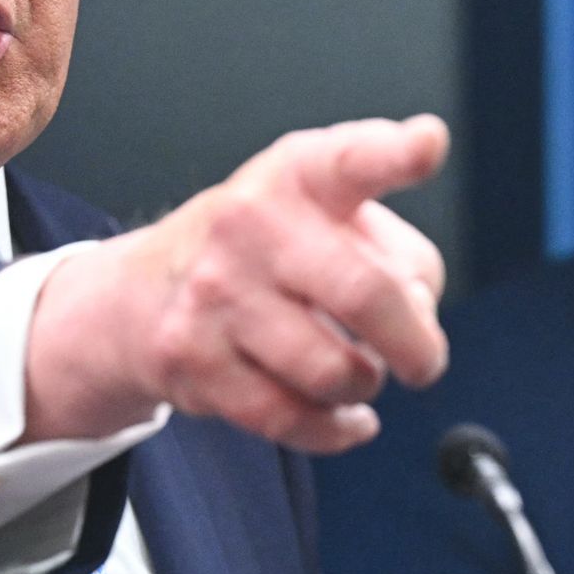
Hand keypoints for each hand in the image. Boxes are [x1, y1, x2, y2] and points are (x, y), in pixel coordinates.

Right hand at [25, 115, 449, 453]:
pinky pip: (290, 418)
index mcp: (297, 176)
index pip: (348, 159)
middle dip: (417, 345)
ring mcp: (215, 293)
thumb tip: (421, 319)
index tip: (429, 143)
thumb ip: (397, 253)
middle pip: (364, 294)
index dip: (393, 154)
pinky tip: (347, 418)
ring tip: (357, 374)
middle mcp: (251, 223)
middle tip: (425, 362)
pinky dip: (335, 429)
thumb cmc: (267, 251)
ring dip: (364, 385)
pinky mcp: (193, 359)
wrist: (143, 292)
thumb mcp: (326, 218)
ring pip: (332, 371)